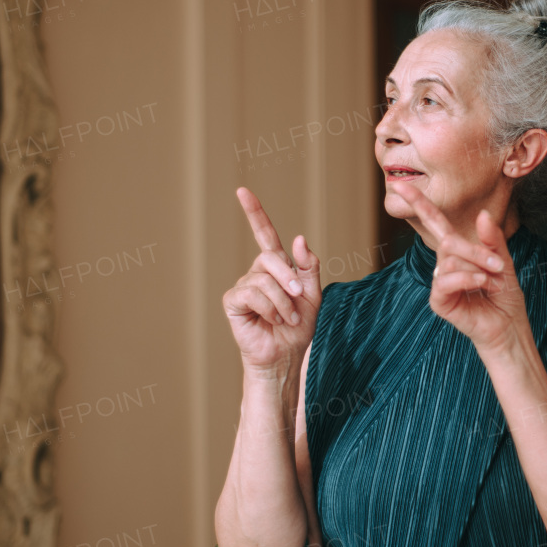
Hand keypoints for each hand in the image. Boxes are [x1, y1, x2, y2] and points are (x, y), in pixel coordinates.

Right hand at [222, 187, 321, 373]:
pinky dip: (270, 308)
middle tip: (299, 298)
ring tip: (289, 318)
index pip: (265, 235)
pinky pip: (252, 293)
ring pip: (264, 279)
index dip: (254, 213)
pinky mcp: (233, 302)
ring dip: (283, 301)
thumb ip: (308, 265)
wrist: (287, 354)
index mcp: (277, 267)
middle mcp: (257, 273)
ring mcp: (243, 286)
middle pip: (271, 258)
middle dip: (289, 278)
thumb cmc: (299, 326)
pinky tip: (273, 320)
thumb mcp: (313, 293)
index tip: (242, 191)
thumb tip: (298, 238)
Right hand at [393, 182, 527, 354]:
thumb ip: (492, 240)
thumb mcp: (503, 262)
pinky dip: (469, 278)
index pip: (434, 221)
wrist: (507, 327)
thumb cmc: (504, 296)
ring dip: (478, 268)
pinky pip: (446, 279)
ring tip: (495, 282)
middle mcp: (444, 264)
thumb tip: (482, 213)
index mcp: (457, 251)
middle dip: (476, 251)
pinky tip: (483, 285)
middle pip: (447, 240)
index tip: (399, 185)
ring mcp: (439, 283)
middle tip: (499, 266)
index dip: (418, 202)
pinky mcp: (438, 301)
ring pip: (449, 259)